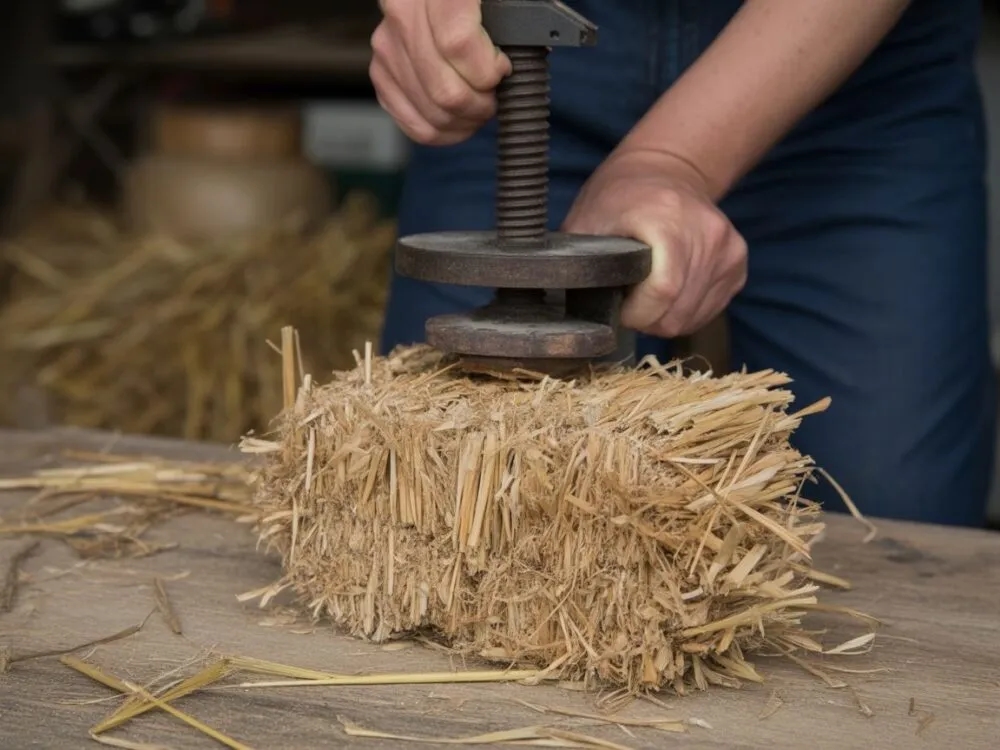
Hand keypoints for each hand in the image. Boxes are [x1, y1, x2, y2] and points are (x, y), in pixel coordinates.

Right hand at [370, 0, 511, 145]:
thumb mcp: (498, 2)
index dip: (487, 70)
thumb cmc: (478, 4)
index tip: (502, 69)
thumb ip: (506, 25)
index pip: (458, 44)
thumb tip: (504, 68)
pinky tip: (461, 119)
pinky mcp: (381, 74)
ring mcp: (388, 48)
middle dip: (480, 105)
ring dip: (466, 121)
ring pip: (432, 114)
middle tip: (494, 97)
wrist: (437, 1)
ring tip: (479, 107)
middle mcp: (402, 16)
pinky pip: (415, 125)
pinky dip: (446, 132)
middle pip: (445, 91)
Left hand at [563, 148, 747, 338]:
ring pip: (692, 317)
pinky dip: (683, 312)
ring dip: (663, 317)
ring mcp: (728, 248)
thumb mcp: (585, 222)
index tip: (617, 306)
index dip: (635, 313)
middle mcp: (707, 232)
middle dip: (645, 319)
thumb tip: (548, 301)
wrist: (666, 170)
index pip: (662, 290)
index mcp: (667, 219)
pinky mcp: (738, 263)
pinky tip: (666, 291)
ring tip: (644, 294)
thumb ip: (575, 262)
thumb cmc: (617, 198)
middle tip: (627, 301)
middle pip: (676, 311)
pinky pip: (707, 311)